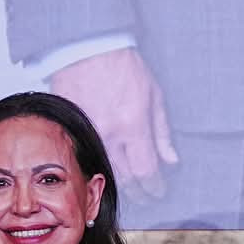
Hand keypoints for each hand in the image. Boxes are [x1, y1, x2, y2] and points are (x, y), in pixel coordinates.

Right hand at [48, 49, 176, 202]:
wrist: (88, 48)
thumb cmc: (122, 66)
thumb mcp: (154, 96)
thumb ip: (162, 133)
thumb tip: (170, 160)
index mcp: (133, 126)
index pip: (146, 172)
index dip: (154, 187)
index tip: (158, 190)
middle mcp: (110, 134)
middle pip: (126, 179)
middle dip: (139, 193)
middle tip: (147, 196)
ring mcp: (88, 133)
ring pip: (105, 171)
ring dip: (120, 184)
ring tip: (132, 189)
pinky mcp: (73, 128)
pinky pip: (86, 155)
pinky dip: (100, 166)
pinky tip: (109, 170)